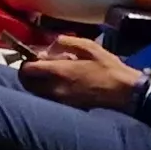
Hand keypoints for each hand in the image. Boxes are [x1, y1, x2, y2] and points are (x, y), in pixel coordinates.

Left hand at [17, 33, 145, 109]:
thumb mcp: (90, 47)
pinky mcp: (67, 108)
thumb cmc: (108, 68)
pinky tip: (61, 84)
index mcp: (59, 72)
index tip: (33, 57)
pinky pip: (48, 99)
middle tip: (38, 67)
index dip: (26, 62)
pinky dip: (48, 91)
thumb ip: (66, 42)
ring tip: (50, 75)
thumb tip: (50, 44)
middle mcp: (55, 88)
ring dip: (38, 83)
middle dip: (29, 74)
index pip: (27, 69)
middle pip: (27, 84)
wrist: (124, 93)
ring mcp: (60, 101)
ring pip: (36, 92)